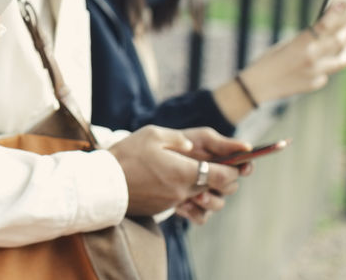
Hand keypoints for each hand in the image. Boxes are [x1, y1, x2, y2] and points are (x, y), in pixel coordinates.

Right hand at [105, 125, 244, 216]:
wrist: (103, 183)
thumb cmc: (127, 155)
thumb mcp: (153, 135)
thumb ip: (179, 138)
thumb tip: (195, 145)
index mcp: (185, 172)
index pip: (226, 176)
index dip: (238, 168)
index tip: (242, 161)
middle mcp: (184, 191)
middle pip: (222, 192)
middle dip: (229, 180)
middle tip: (227, 167)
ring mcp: (175, 203)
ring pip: (209, 205)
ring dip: (214, 194)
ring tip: (208, 181)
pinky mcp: (165, 209)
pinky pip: (191, 211)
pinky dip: (197, 205)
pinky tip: (192, 194)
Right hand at [238, 2, 345, 103]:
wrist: (257, 86)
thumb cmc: (267, 61)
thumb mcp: (284, 45)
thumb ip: (305, 41)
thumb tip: (324, 33)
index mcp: (300, 45)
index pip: (323, 25)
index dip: (334, 13)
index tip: (342, 4)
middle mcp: (311, 59)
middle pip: (338, 42)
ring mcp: (315, 74)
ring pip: (340, 61)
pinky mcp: (315, 84)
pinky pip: (326, 73)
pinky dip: (325, 67)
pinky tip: (323, 64)